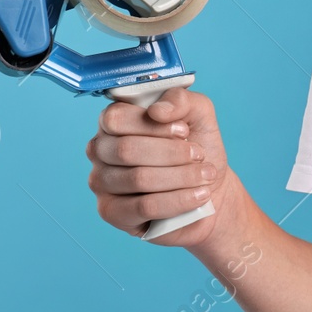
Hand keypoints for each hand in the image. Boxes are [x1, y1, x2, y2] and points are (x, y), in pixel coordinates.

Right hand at [86, 87, 236, 247]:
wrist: (210, 187)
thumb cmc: (197, 147)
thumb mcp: (198, 114)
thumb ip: (180, 100)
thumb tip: (157, 111)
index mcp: (114, 121)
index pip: (116, 118)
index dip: (154, 126)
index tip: (184, 131)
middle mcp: (101, 150)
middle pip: (126, 149)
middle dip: (173, 153)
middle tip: (199, 155)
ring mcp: (101, 182)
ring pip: (138, 178)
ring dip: (181, 177)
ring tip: (205, 175)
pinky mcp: (111, 212)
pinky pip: (144, 207)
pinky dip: (178, 200)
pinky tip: (199, 196)